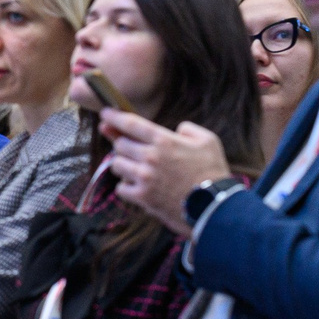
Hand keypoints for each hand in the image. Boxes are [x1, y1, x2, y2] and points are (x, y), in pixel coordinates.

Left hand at [100, 110, 230, 232]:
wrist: (214, 205)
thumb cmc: (212, 171)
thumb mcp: (208, 141)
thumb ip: (189, 130)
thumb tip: (177, 129)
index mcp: (164, 140)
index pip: (131, 124)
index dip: (114, 117)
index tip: (105, 113)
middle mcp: (150, 157)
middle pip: (119, 145)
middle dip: (123, 145)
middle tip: (132, 150)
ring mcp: (144, 177)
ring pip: (117, 165)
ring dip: (123, 165)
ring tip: (137, 168)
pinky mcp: (141, 196)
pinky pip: (121, 187)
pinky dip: (126, 186)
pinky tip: (138, 186)